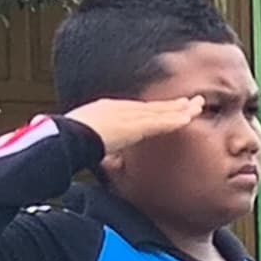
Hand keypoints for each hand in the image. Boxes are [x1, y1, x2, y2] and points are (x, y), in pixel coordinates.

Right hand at [72, 93, 207, 158]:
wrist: (63, 137)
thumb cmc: (65, 140)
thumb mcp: (84, 140)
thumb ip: (97, 147)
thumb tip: (101, 158)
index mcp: (108, 110)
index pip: (140, 109)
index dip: (158, 109)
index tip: (173, 107)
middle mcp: (120, 108)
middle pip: (153, 106)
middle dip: (174, 104)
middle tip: (195, 101)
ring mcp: (127, 114)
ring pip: (159, 111)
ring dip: (180, 109)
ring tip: (198, 106)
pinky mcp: (133, 124)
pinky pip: (158, 121)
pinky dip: (173, 120)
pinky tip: (188, 118)